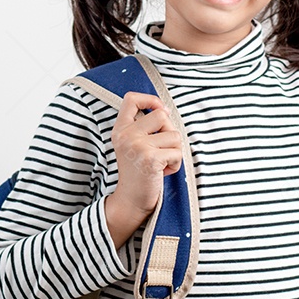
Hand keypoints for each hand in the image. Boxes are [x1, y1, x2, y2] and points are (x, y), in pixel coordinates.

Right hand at [109, 92, 181, 215]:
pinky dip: (175, 164)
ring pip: (174, 135)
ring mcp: (137, 146)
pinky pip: (177, 153)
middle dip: (169, 132)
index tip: (159, 110)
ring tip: (161, 163)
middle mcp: (126, 135)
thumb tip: (165, 110)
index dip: (150, 99)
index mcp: (120, 129)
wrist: (131, 200)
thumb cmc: (138, 171)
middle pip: (161, 115)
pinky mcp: (150, 159)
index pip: (131, 99)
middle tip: (161, 149)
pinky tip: (163, 172)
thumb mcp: (133, 144)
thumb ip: (143, 127)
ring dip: (174, 151)